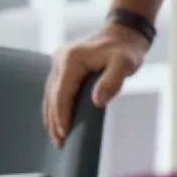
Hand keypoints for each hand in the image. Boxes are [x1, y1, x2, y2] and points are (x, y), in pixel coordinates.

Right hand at [44, 24, 149, 143]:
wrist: (125, 32)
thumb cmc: (126, 48)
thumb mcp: (125, 63)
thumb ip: (112, 82)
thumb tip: (97, 102)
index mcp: (71, 60)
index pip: (62, 94)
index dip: (62, 115)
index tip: (63, 134)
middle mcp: (60, 60)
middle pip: (53, 97)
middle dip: (55, 122)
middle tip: (59, 144)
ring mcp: (59, 63)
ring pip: (50, 95)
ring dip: (52, 117)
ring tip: (57, 138)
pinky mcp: (63, 67)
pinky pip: (55, 90)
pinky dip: (55, 107)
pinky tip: (57, 121)